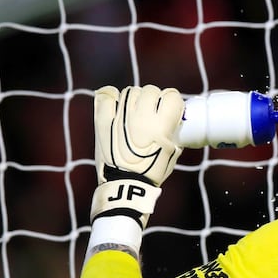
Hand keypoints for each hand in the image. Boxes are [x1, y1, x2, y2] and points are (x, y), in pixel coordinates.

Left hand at [90, 85, 184, 227]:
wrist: (125, 186)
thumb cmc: (152, 172)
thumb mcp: (172, 153)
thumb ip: (174, 133)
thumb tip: (174, 119)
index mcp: (162, 126)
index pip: (172, 97)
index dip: (172, 102)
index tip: (170, 109)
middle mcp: (142, 118)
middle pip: (151, 91)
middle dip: (154, 99)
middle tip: (151, 112)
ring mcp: (121, 118)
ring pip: (131, 91)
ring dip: (135, 98)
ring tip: (134, 111)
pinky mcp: (103, 120)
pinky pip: (106, 96)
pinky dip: (111, 97)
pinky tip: (115, 104)